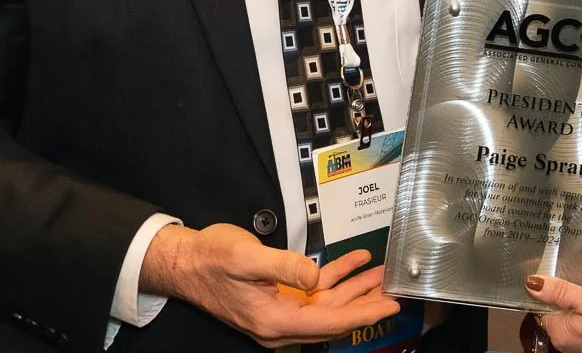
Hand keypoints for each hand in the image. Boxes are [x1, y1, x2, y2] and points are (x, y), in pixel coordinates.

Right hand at [142, 223, 399, 347]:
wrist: (185, 262)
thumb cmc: (210, 258)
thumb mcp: (246, 257)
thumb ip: (284, 266)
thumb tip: (316, 276)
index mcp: (272, 319)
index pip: (327, 322)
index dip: (361, 314)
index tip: (387, 307)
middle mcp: (279, 323)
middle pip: (333, 319)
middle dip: (366, 305)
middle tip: (396, 294)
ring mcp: (280, 312)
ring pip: (328, 305)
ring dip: (355, 290)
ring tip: (383, 275)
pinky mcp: (279, 299)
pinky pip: (315, 293)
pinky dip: (337, 278)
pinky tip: (355, 263)